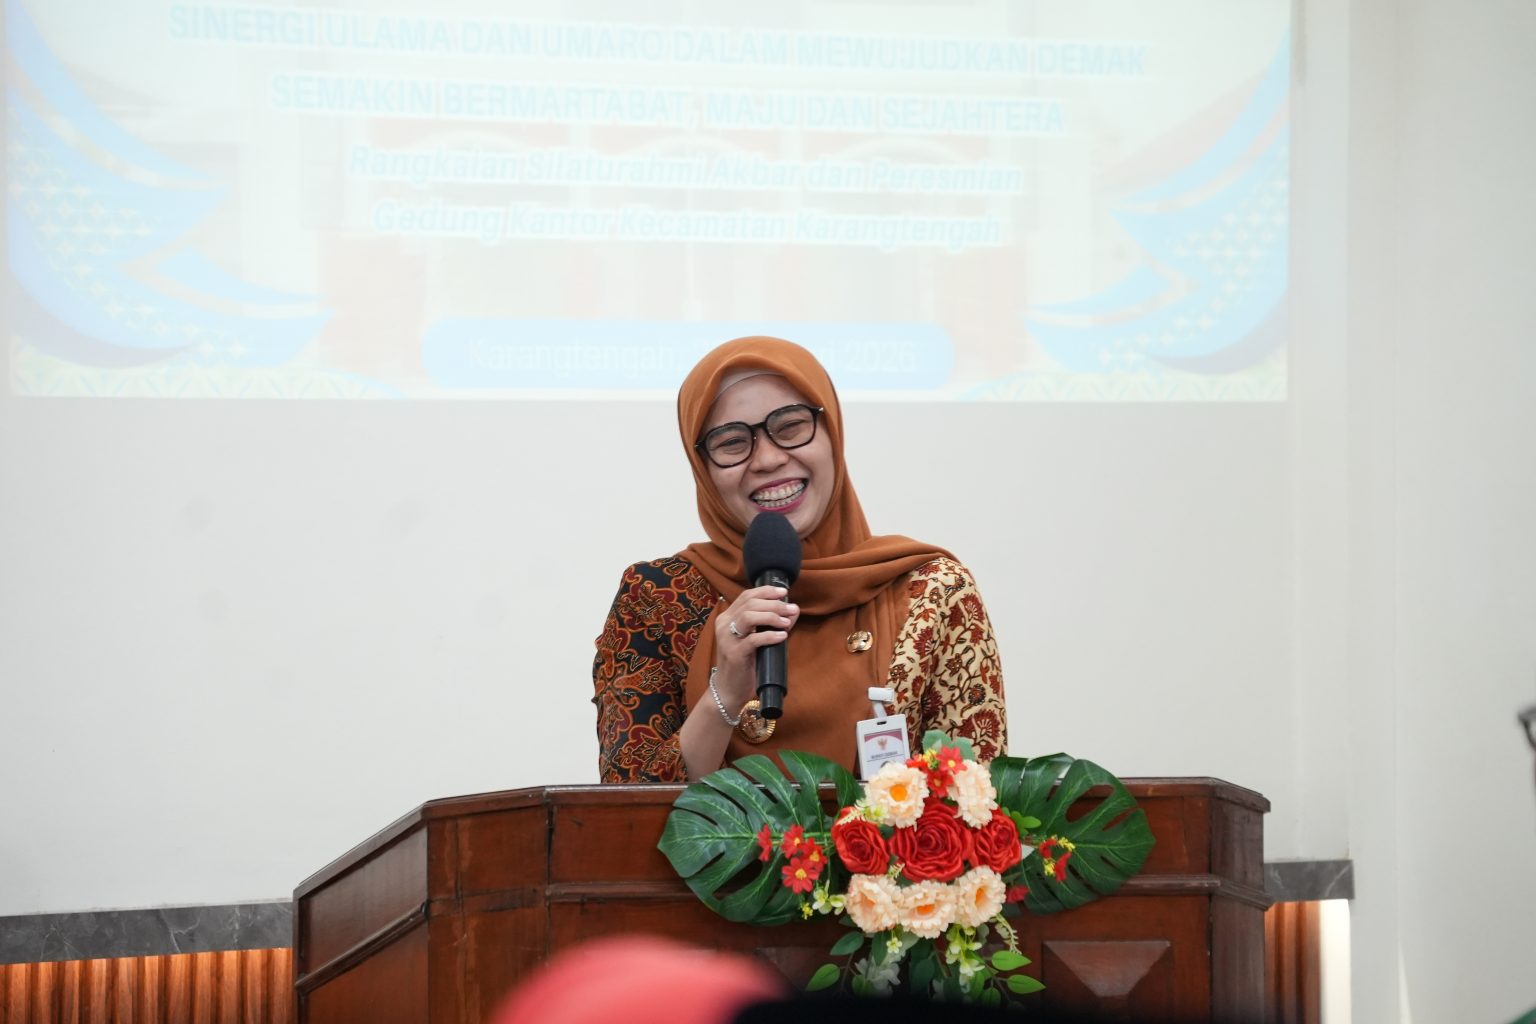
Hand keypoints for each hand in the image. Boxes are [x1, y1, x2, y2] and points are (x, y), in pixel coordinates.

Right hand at [713, 586, 799, 707]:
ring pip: (749, 616)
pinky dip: (770, 636)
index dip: (766, 591)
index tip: (784, 592)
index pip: (746, 596)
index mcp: (727, 618)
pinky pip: (753, 640)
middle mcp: (724, 625)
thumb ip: (772, 624)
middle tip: (791, 609)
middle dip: (774, 604)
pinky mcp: (734, 654)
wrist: (729, 689)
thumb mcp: (757, 640)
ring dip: (771, 616)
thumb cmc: (744, 663)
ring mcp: (727, 639)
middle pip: (749, 603)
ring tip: (786, 622)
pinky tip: (782, 636)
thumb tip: (793, 610)